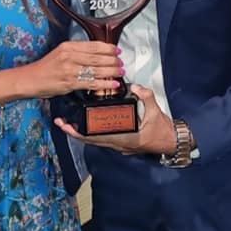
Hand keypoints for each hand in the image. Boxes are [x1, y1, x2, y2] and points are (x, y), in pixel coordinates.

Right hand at [21, 40, 122, 98]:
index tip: (117, 50)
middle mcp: (70, 56)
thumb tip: (96, 55)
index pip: (93, 45)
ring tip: (120, 72)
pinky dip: (105, 83)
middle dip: (113, 60)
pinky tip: (113, 84)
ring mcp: (70, 70)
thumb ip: (76, 53)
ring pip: (97, 69)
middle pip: (98, 57)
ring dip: (112, 71)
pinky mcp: (70, 83)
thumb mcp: (60, 53)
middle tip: (121, 62)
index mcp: (68, 46)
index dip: (108, 48)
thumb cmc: (45, 68)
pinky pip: (92, 83)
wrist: (30, 79)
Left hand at [54, 85, 177, 155]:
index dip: (79, 133)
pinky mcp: (119, 142)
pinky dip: (91, 132)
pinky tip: (86, 124)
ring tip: (68, 122)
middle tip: (61, 122)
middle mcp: (116, 143)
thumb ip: (145, 97)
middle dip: (74, 131)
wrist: (169, 142)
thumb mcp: (154, 111)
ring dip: (81, 132)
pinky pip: (101, 138)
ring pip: (93, 140)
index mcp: (122, 137)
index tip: (67, 125)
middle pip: (89, 140)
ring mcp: (117, 144)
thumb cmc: (161, 130)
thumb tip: (136, 87)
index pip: (95, 137)